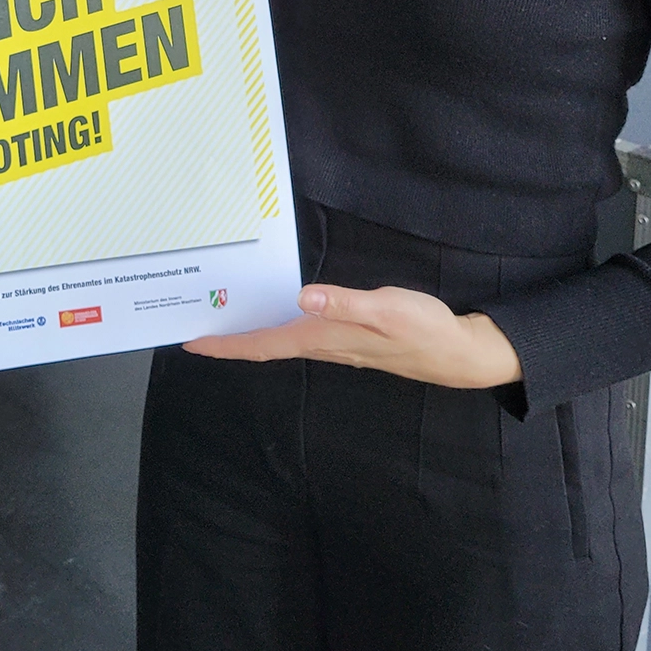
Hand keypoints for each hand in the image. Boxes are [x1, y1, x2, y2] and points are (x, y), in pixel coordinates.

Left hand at [185, 283, 522, 389]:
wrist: (458, 352)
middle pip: (266, 347)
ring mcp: (337, 346)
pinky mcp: (349, 340)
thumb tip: (302, 298)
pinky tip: (277, 315)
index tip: (192, 344)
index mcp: (325, 338)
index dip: (228, 346)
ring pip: (282, 343)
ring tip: (223, 322)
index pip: (265, 346)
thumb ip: (345, 303)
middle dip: (230, 341)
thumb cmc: (423, 328)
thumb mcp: (387, 309)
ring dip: (251, 336)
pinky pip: (300, 337)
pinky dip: (278, 329)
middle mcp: (324, 346)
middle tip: (194, 330)